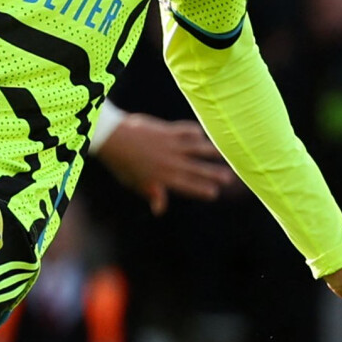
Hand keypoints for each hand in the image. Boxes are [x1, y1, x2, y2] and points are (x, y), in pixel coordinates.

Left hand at [97, 114, 233, 214]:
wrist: (112, 138)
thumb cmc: (122, 163)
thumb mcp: (135, 182)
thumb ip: (152, 194)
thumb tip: (160, 210)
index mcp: (163, 177)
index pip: (187, 186)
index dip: (201, 190)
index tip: (214, 194)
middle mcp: (170, 162)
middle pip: (197, 169)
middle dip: (214, 174)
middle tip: (229, 178)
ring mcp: (170, 146)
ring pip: (197, 149)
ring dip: (212, 152)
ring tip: (224, 153)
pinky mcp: (167, 131)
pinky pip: (186, 130)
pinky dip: (195, 131)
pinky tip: (201, 134)